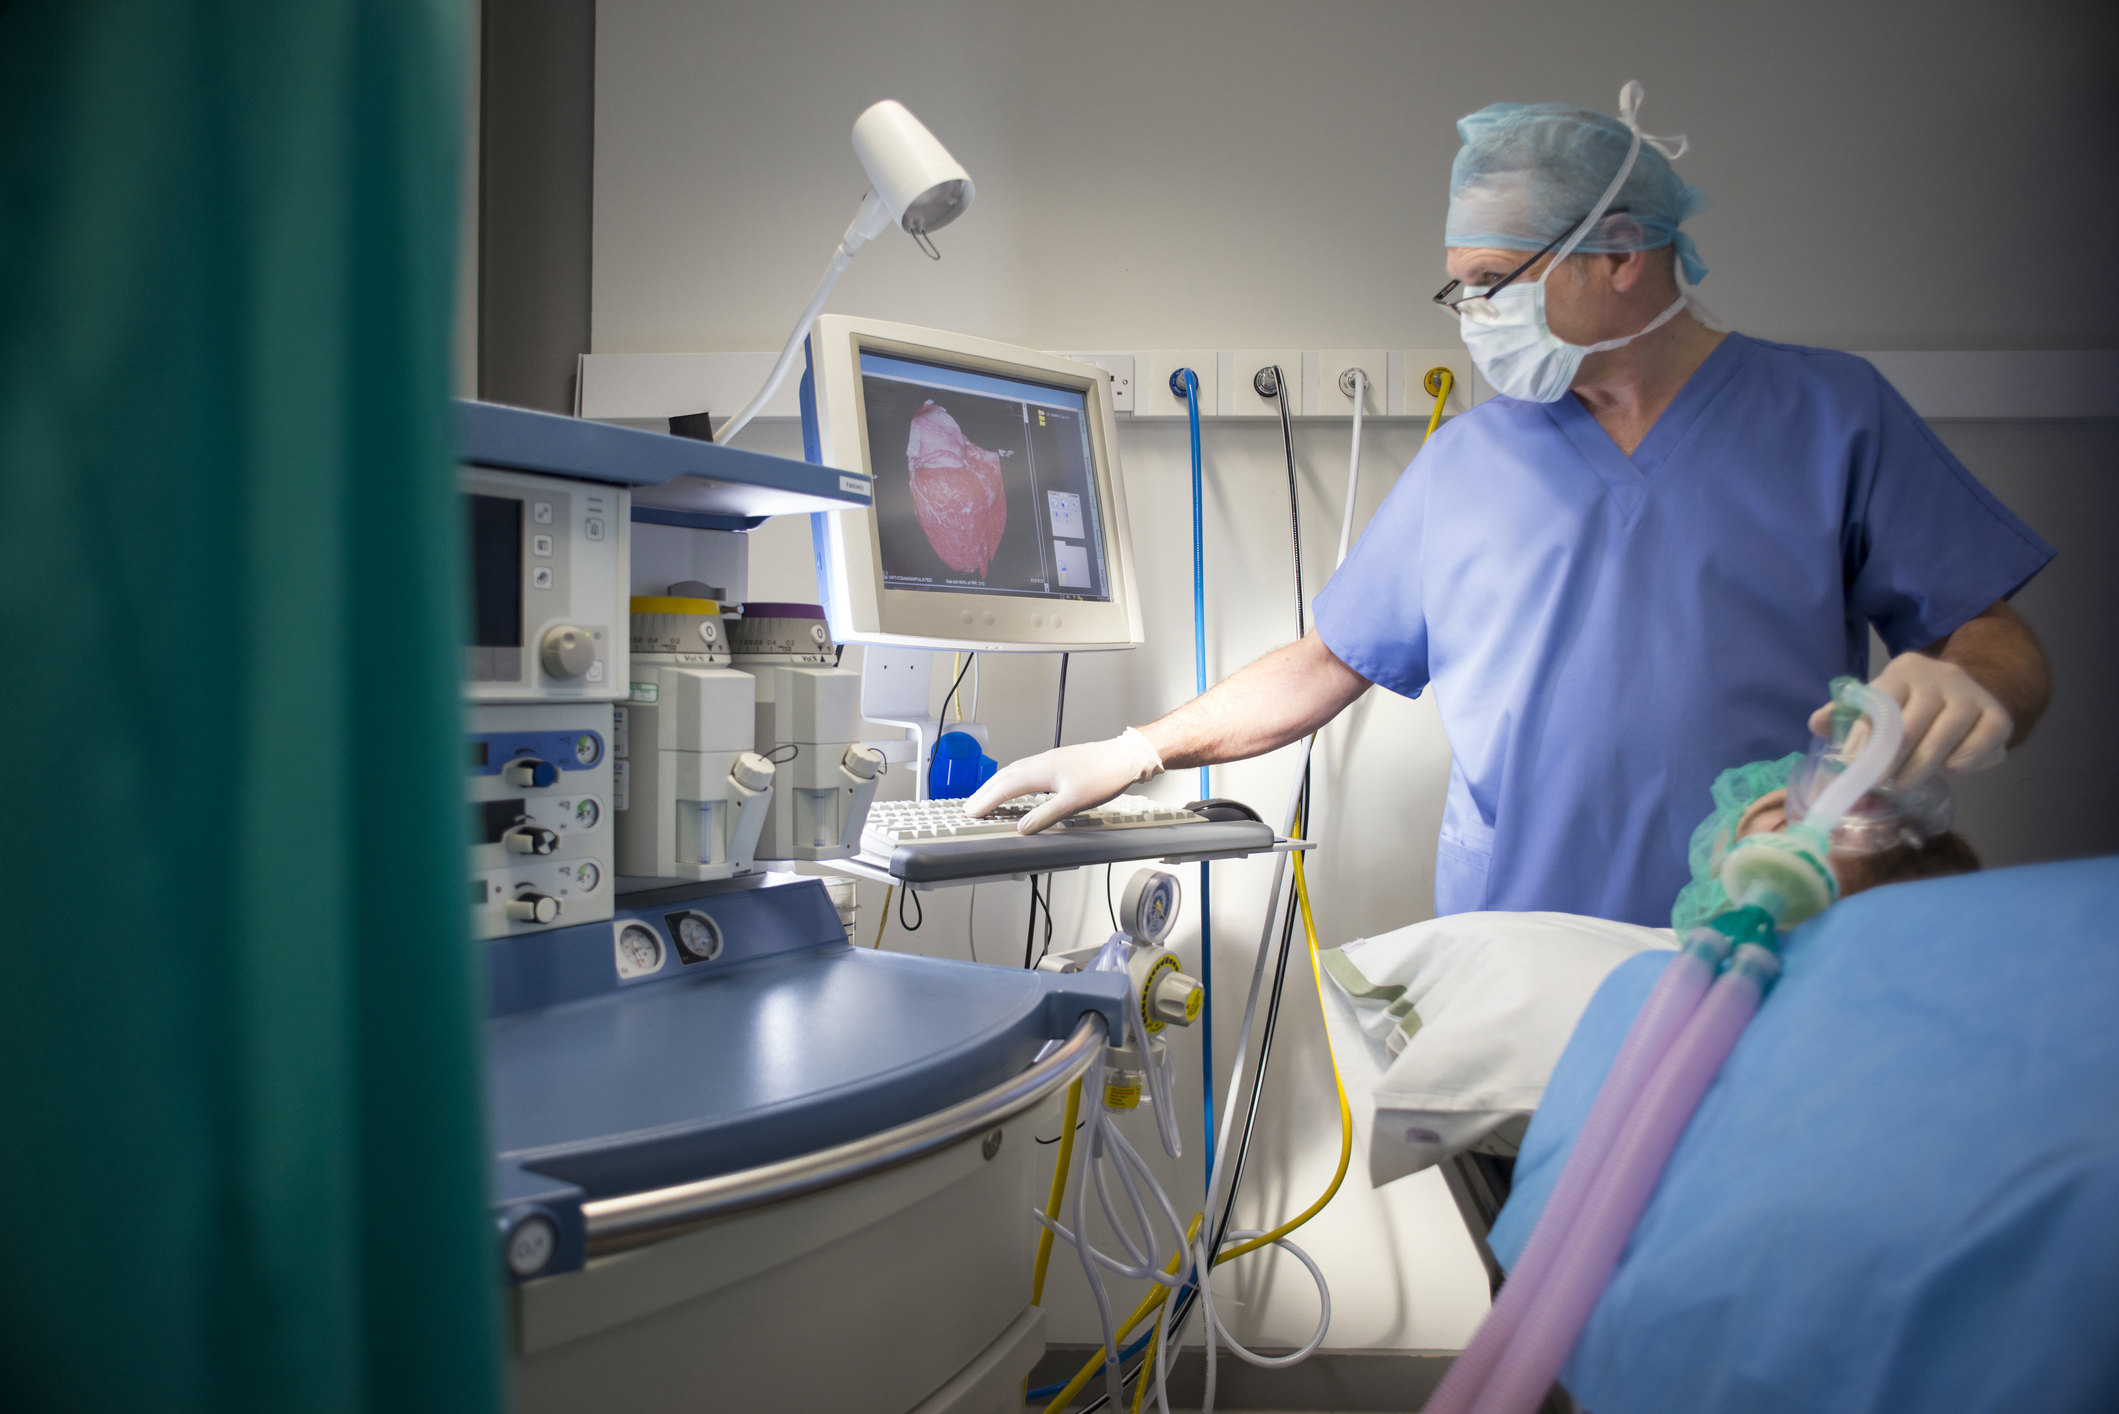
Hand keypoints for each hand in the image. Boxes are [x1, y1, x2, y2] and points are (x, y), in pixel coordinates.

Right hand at [964, 728, 1164, 833]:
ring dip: (996, 785)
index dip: (986, 801)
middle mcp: (1041, 762)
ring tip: (985, 797)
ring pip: (1014, 771)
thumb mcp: (1074, 803)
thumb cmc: (1104, 777)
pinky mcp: (1057, 762)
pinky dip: (1012, 780)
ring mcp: (1048, 760)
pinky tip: (1015, 786)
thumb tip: (1022, 828)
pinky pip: (1025, 770)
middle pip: (1004, 777)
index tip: (970, 812)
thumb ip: (1046, 816)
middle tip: (969, 807)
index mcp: (1041, 771)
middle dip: (984, 793)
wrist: (1125, 757)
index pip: (1005, 787)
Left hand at [1808, 654, 2011, 786]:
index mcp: (1905, 670)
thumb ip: (1849, 713)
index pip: (1882, 700)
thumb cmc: (1914, 702)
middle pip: (1911, 723)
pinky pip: (1980, 743)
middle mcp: (1941, 677)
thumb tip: (1816, 724)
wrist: (1974, 690)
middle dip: (1890, 758)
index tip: (1852, 764)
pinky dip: (1963, 760)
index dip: (1866, 735)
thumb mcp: (1882, 699)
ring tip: (1903, 784)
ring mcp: (1971, 696)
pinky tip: (1949, 769)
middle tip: (1877, 782)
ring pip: (1944, 735)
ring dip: (1921, 766)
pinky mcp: (1998, 716)